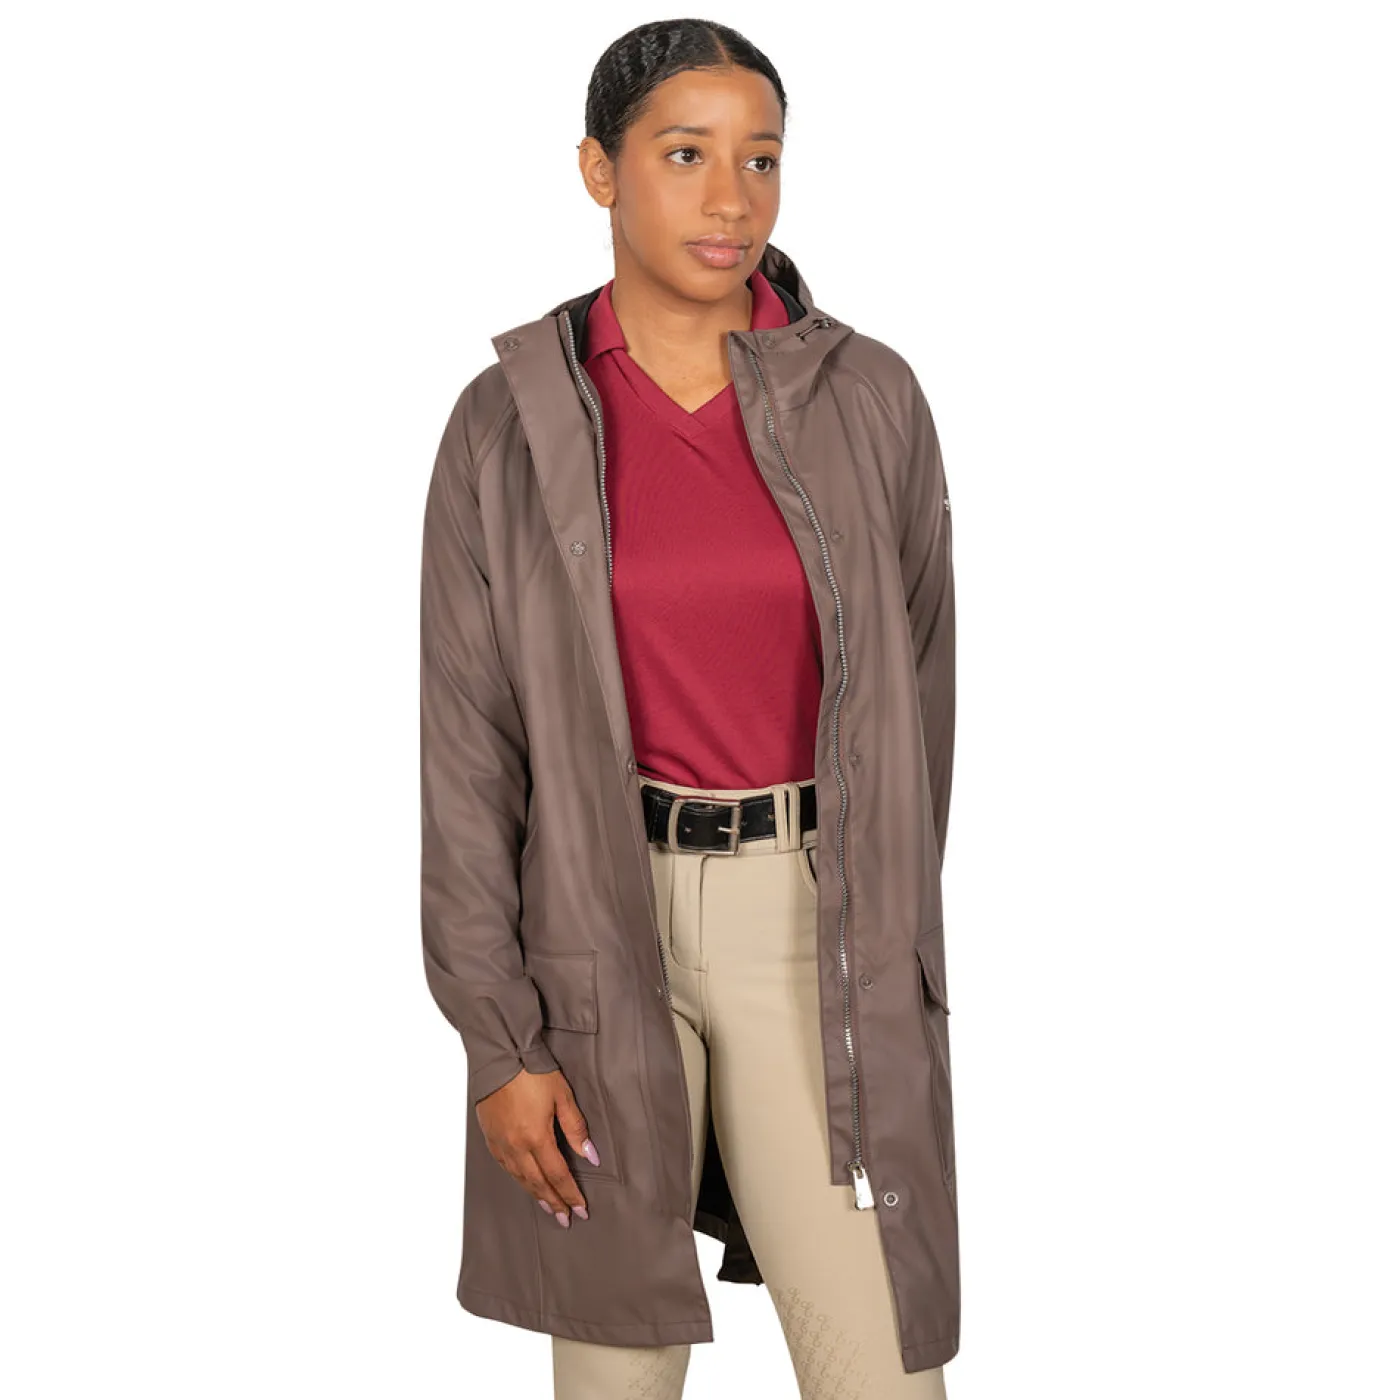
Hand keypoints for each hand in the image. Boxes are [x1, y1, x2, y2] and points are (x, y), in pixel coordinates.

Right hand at [475, 1066, 599, 1226]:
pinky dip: (518, 1179)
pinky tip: (525, 1182)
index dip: (570, 1194)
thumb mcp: (562, 1096)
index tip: (580, 1210)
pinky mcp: (490, 1136)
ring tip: (549, 1207)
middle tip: (565, 1219)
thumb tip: (590, 1155)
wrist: (500, 1056)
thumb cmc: (533, 1072)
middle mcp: (515, 1146)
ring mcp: (500, 1143)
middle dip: (554, 1202)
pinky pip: (506, 1166)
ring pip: (520, 1178)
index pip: (557, 1175)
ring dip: (536, 1194)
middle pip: (537, 1183)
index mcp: (536, 1138)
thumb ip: (576, 1129)